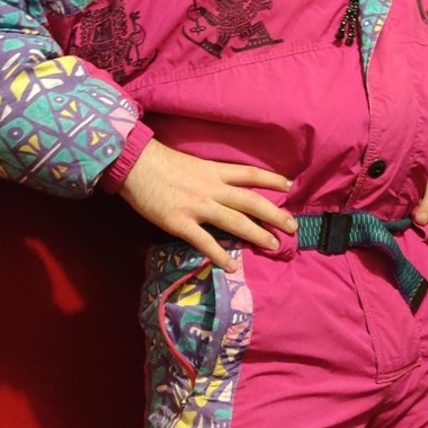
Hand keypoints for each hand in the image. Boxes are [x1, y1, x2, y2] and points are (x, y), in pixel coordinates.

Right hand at [118, 138, 296, 271]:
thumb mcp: (192, 163)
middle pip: (251, 201)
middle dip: (274, 214)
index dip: (271, 179)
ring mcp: (197, 206)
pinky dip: (220, 254)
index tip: (289, 185)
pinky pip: (205, 241)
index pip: (250, 174)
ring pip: (235, 221)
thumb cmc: (160, 161)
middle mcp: (212, 188)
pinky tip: (232, 266)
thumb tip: (224, 187)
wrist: (134, 163)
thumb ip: (209, 176)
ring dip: (257, 234)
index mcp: (214, 171)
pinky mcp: (180, 222)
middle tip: (293, 226)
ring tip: (274, 245)